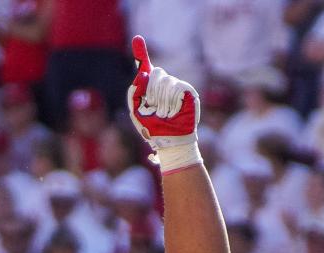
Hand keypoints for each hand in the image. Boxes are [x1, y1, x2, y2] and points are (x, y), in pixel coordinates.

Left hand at [126, 35, 200, 172]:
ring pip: (165, 81)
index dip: (141, 54)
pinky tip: (173, 111)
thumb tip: (141, 75)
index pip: (146, 68)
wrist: (170, 141)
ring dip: (161, 100)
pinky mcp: (188, 91)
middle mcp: (164, 85)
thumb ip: (135, 93)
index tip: (137, 39)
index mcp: (150, 89)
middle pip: (155, 73)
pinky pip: (176, 87)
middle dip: (150, 90)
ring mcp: (177, 87)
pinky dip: (172, 101)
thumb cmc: (153, 129)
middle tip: (152, 107)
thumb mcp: (137, 111)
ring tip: (164, 113)